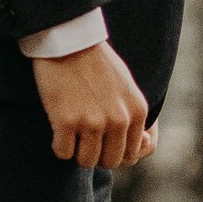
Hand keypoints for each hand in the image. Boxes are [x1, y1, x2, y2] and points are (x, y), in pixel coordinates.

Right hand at [31, 41, 153, 169]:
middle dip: (96, 152)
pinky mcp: (67, 121)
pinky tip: (58, 123)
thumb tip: (144, 146)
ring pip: (85, 161)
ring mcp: (93, 121)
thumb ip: (135, 117)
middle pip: (109, 161)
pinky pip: (62, 153)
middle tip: (84, 131)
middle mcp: (119, 119)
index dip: (114, 150)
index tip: (102, 139)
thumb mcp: (127, 86)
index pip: (131, 154)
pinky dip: (58, 143)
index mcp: (137, 110)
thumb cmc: (97, 63)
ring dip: (76, 149)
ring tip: (72, 125)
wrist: (70, 39)